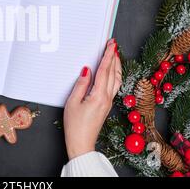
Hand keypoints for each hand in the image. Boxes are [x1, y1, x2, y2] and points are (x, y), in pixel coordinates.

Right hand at [63, 38, 121, 159]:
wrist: (82, 143)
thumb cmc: (75, 126)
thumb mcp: (72, 102)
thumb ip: (81, 84)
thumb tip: (87, 70)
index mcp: (98, 95)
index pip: (105, 70)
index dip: (108, 56)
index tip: (111, 44)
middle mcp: (107, 98)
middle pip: (114, 73)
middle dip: (114, 57)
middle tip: (114, 45)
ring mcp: (108, 102)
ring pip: (117, 79)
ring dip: (116, 65)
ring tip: (114, 55)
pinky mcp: (107, 105)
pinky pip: (114, 86)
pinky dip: (115, 75)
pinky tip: (112, 72)